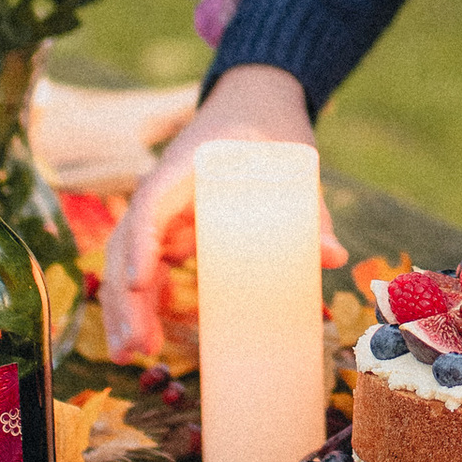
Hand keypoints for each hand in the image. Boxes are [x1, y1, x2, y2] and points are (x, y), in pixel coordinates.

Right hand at [99, 65, 318, 362]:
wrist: (255, 107)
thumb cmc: (272, 134)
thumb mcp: (295, 166)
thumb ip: (314, 214)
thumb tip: (334, 257)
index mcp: (188, 165)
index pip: (153, 202)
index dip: (143, 243)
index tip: (141, 282)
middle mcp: (162, 189)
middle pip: (130, 243)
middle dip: (127, 297)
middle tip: (137, 346)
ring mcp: (161, 211)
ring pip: (128, 261)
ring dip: (127, 307)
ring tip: (135, 354)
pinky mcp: (168, 230)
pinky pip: (147, 267)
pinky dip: (144, 302)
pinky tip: (149, 339)